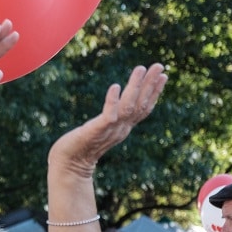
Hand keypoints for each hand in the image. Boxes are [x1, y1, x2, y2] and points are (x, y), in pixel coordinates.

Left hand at [49, 64, 166, 174]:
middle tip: (159, 65)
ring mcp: (110, 130)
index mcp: (123, 128)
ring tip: (140, 69)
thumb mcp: (100, 131)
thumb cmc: (80, 147)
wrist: (68, 166)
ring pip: (128, 106)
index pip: (143, 108)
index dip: (154, 92)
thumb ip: (110, 120)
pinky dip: (113, 101)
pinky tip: (115, 86)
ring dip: (136, 87)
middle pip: (141, 104)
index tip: (162, 75)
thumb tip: (115, 107)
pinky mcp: (96, 131)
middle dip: (151, 84)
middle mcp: (121, 129)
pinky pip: (108, 115)